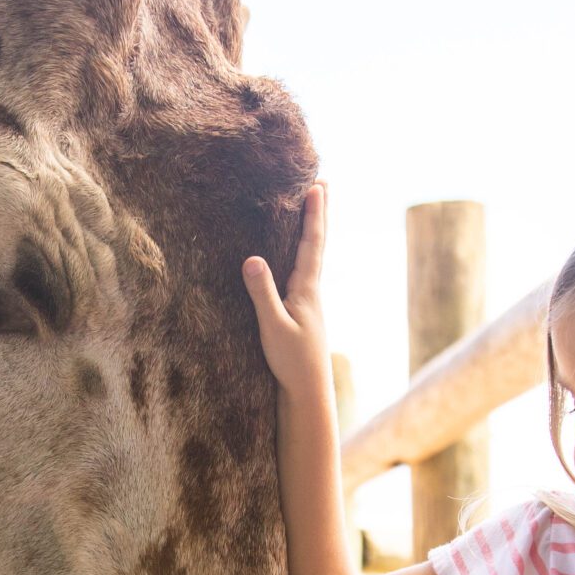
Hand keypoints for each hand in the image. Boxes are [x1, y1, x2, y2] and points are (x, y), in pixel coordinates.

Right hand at [245, 180, 330, 397]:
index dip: (313, 214)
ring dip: (311, 229)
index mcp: (307, 289)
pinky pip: (302, 270)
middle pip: (316, 243)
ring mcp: (309, 300)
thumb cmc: (292, 362)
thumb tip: (252, 259)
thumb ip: (263, 294)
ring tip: (311, 209)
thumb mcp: (273, 327)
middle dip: (318, 213)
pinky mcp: (302, 311)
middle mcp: (312, 290)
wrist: (308, 390)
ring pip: (311, 255)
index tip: (317, 185)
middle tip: (322, 184)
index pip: (311, 243)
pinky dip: (301, 252)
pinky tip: (296, 256)